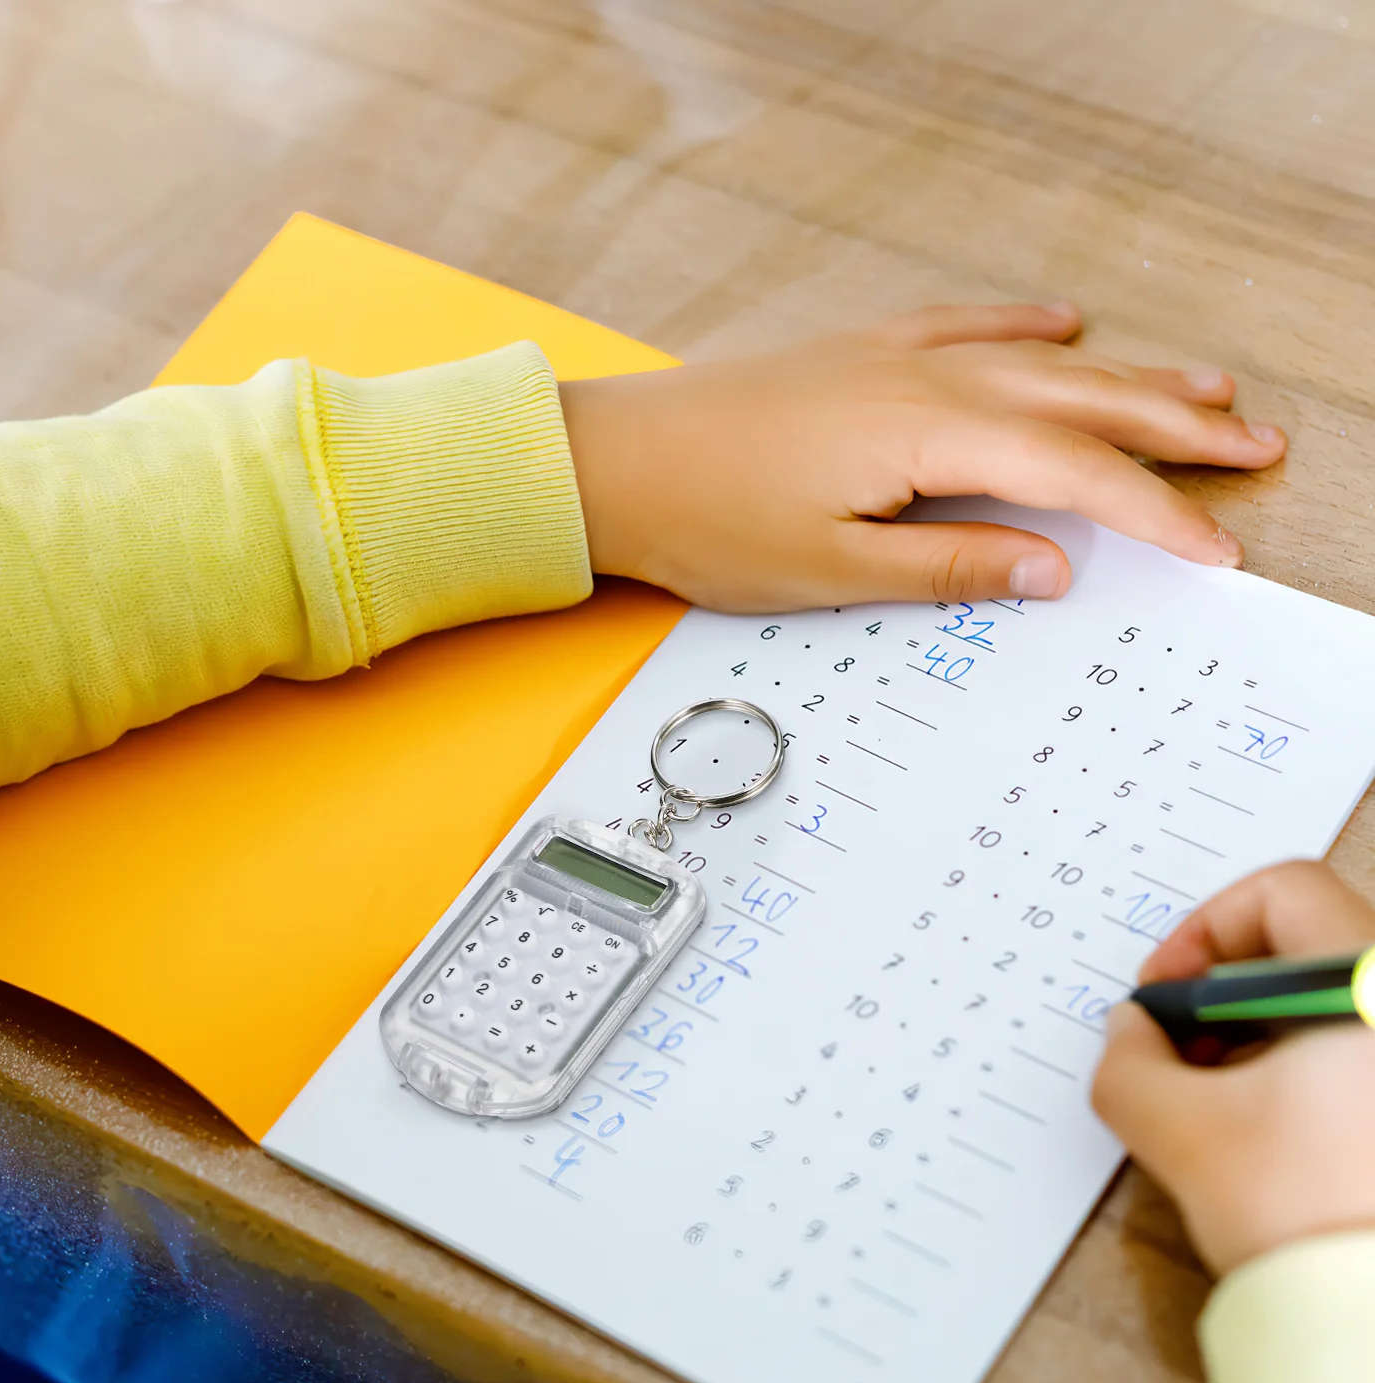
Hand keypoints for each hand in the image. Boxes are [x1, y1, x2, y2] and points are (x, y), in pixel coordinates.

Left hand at [562, 302, 1284, 611]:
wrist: (616, 464)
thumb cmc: (707, 520)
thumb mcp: (833, 570)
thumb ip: (951, 566)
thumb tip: (1051, 569)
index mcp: (928, 437)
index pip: (1075, 475)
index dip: (1156, 511)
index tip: (1215, 547)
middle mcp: (925, 380)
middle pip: (1082, 402)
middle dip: (1177, 427)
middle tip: (1254, 445)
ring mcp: (894, 356)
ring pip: (1039, 362)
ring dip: (1126, 375)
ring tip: (1202, 387)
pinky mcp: (860, 353)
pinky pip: (966, 327)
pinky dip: (1024, 328)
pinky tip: (1062, 324)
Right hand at [1092, 861, 1374, 1275]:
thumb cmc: (1310, 1221)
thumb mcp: (1182, 1132)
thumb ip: (1131, 1063)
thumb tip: (1132, 1032)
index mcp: (1371, 988)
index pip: (1283, 893)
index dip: (1204, 931)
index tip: (1168, 991)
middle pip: (1308, 946)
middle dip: (1226, 993)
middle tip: (1185, 1051)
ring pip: (1332, 1003)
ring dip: (1264, 1035)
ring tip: (1226, 1101)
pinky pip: (1357, 1051)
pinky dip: (1308, 1070)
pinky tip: (1275, 1130)